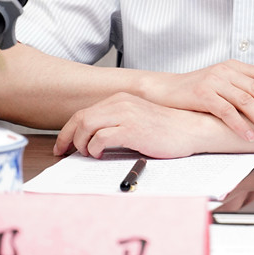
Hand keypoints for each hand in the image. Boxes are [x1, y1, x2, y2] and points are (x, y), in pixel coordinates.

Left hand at [53, 92, 205, 158]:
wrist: (191, 129)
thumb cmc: (167, 129)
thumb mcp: (137, 119)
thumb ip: (117, 123)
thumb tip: (92, 139)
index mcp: (121, 100)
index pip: (84, 113)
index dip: (68, 131)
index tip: (62, 145)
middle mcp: (121, 103)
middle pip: (81, 119)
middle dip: (67, 138)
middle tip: (64, 153)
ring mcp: (126, 115)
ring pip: (87, 127)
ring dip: (82, 144)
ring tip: (89, 154)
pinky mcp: (131, 129)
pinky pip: (100, 139)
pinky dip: (95, 149)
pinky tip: (101, 154)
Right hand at [141, 60, 253, 142]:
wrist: (165, 89)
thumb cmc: (196, 90)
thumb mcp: (221, 82)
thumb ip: (241, 87)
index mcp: (234, 66)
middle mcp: (226, 71)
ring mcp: (214, 82)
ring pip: (245, 101)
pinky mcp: (202, 95)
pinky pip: (226, 111)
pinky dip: (239, 125)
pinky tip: (249, 136)